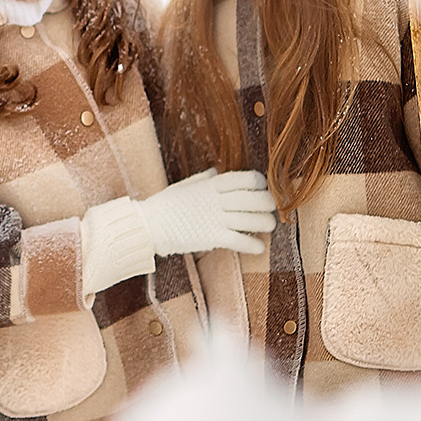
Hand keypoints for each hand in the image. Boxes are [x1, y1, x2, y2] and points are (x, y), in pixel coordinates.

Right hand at [140, 168, 276, 256]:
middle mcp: (216, 200)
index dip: (259, 183)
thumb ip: (202, 179)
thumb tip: (216, 172)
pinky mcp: (212, 237)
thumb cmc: (164, 205)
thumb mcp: (183, 187)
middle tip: (271, 209)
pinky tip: (259, 248)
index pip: (245, 179)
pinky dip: (254, 246)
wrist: (148, 226)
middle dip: (268, 204)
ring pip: (252, 220)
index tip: (262, 188)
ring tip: (269, 227)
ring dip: (266, 224)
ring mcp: (215, 218)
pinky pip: (240, 241)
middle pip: (254, 199)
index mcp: (211, 185)